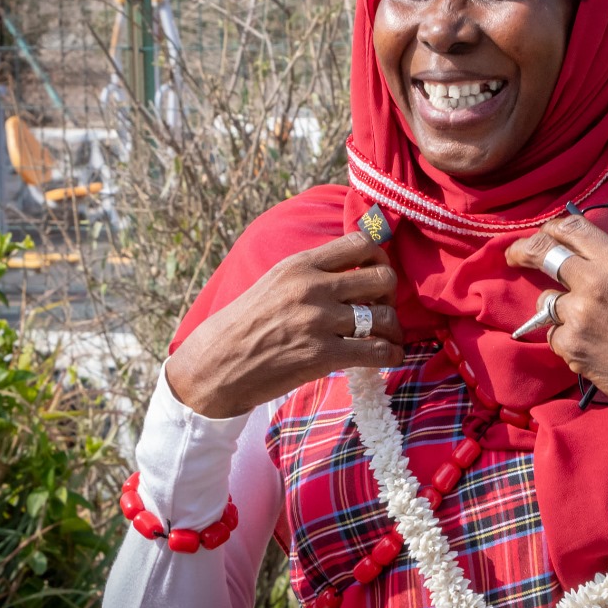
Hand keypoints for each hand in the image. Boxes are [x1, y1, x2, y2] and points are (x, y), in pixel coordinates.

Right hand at [166, 233, 403, 418]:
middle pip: (383, 278)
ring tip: (385, 338)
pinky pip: (377, 351)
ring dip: (393, 330)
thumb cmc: (246, 324)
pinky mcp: (322, 355)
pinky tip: (387, 357)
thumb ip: (314, 271)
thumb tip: (357, 264)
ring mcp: (319, 321)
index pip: (362, 242)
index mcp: (301, 264)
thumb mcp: (275, 281)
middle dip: (390, 296)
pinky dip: (391, 355)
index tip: (376, 275)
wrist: (214, 365)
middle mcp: (312, 288)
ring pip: (385, 316)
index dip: (380, 259)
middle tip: (381, 310)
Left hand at [505, 212, 607, 438]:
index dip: (552, 229)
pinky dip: (566, 341)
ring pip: (546, 301)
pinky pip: (554, 334)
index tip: (543, 235)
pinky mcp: (569, 344)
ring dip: (558, 311)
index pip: (571, 228)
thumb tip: (582, 261)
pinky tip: (594, 349)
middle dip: (524, 252)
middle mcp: (594, 281)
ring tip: (590, 328)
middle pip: (543, 252)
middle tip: (515, 255)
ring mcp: (577, 313)